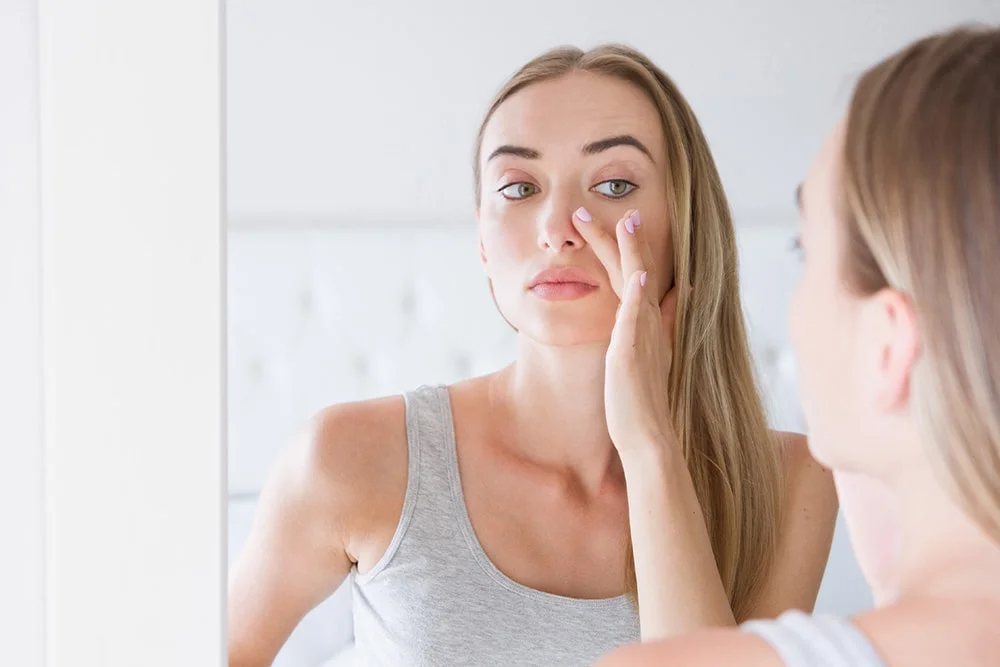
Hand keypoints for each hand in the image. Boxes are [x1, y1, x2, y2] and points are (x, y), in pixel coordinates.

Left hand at [572, 207, 679, 455]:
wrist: (648, 440)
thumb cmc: (637, 407)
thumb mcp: (639, 365)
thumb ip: (639, 340)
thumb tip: (642, 322)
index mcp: (648, 326)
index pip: (640, 278)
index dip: (632, 249)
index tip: (622, 223)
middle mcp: (650, 326)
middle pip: (638, 271)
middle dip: (623, 239)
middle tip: (611, 210)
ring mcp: (644, 338)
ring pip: (638, 284)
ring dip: (630, 251)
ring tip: (622, 220)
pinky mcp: (632, 354)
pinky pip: (636, 318)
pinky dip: (638, 293)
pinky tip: (637, 271)